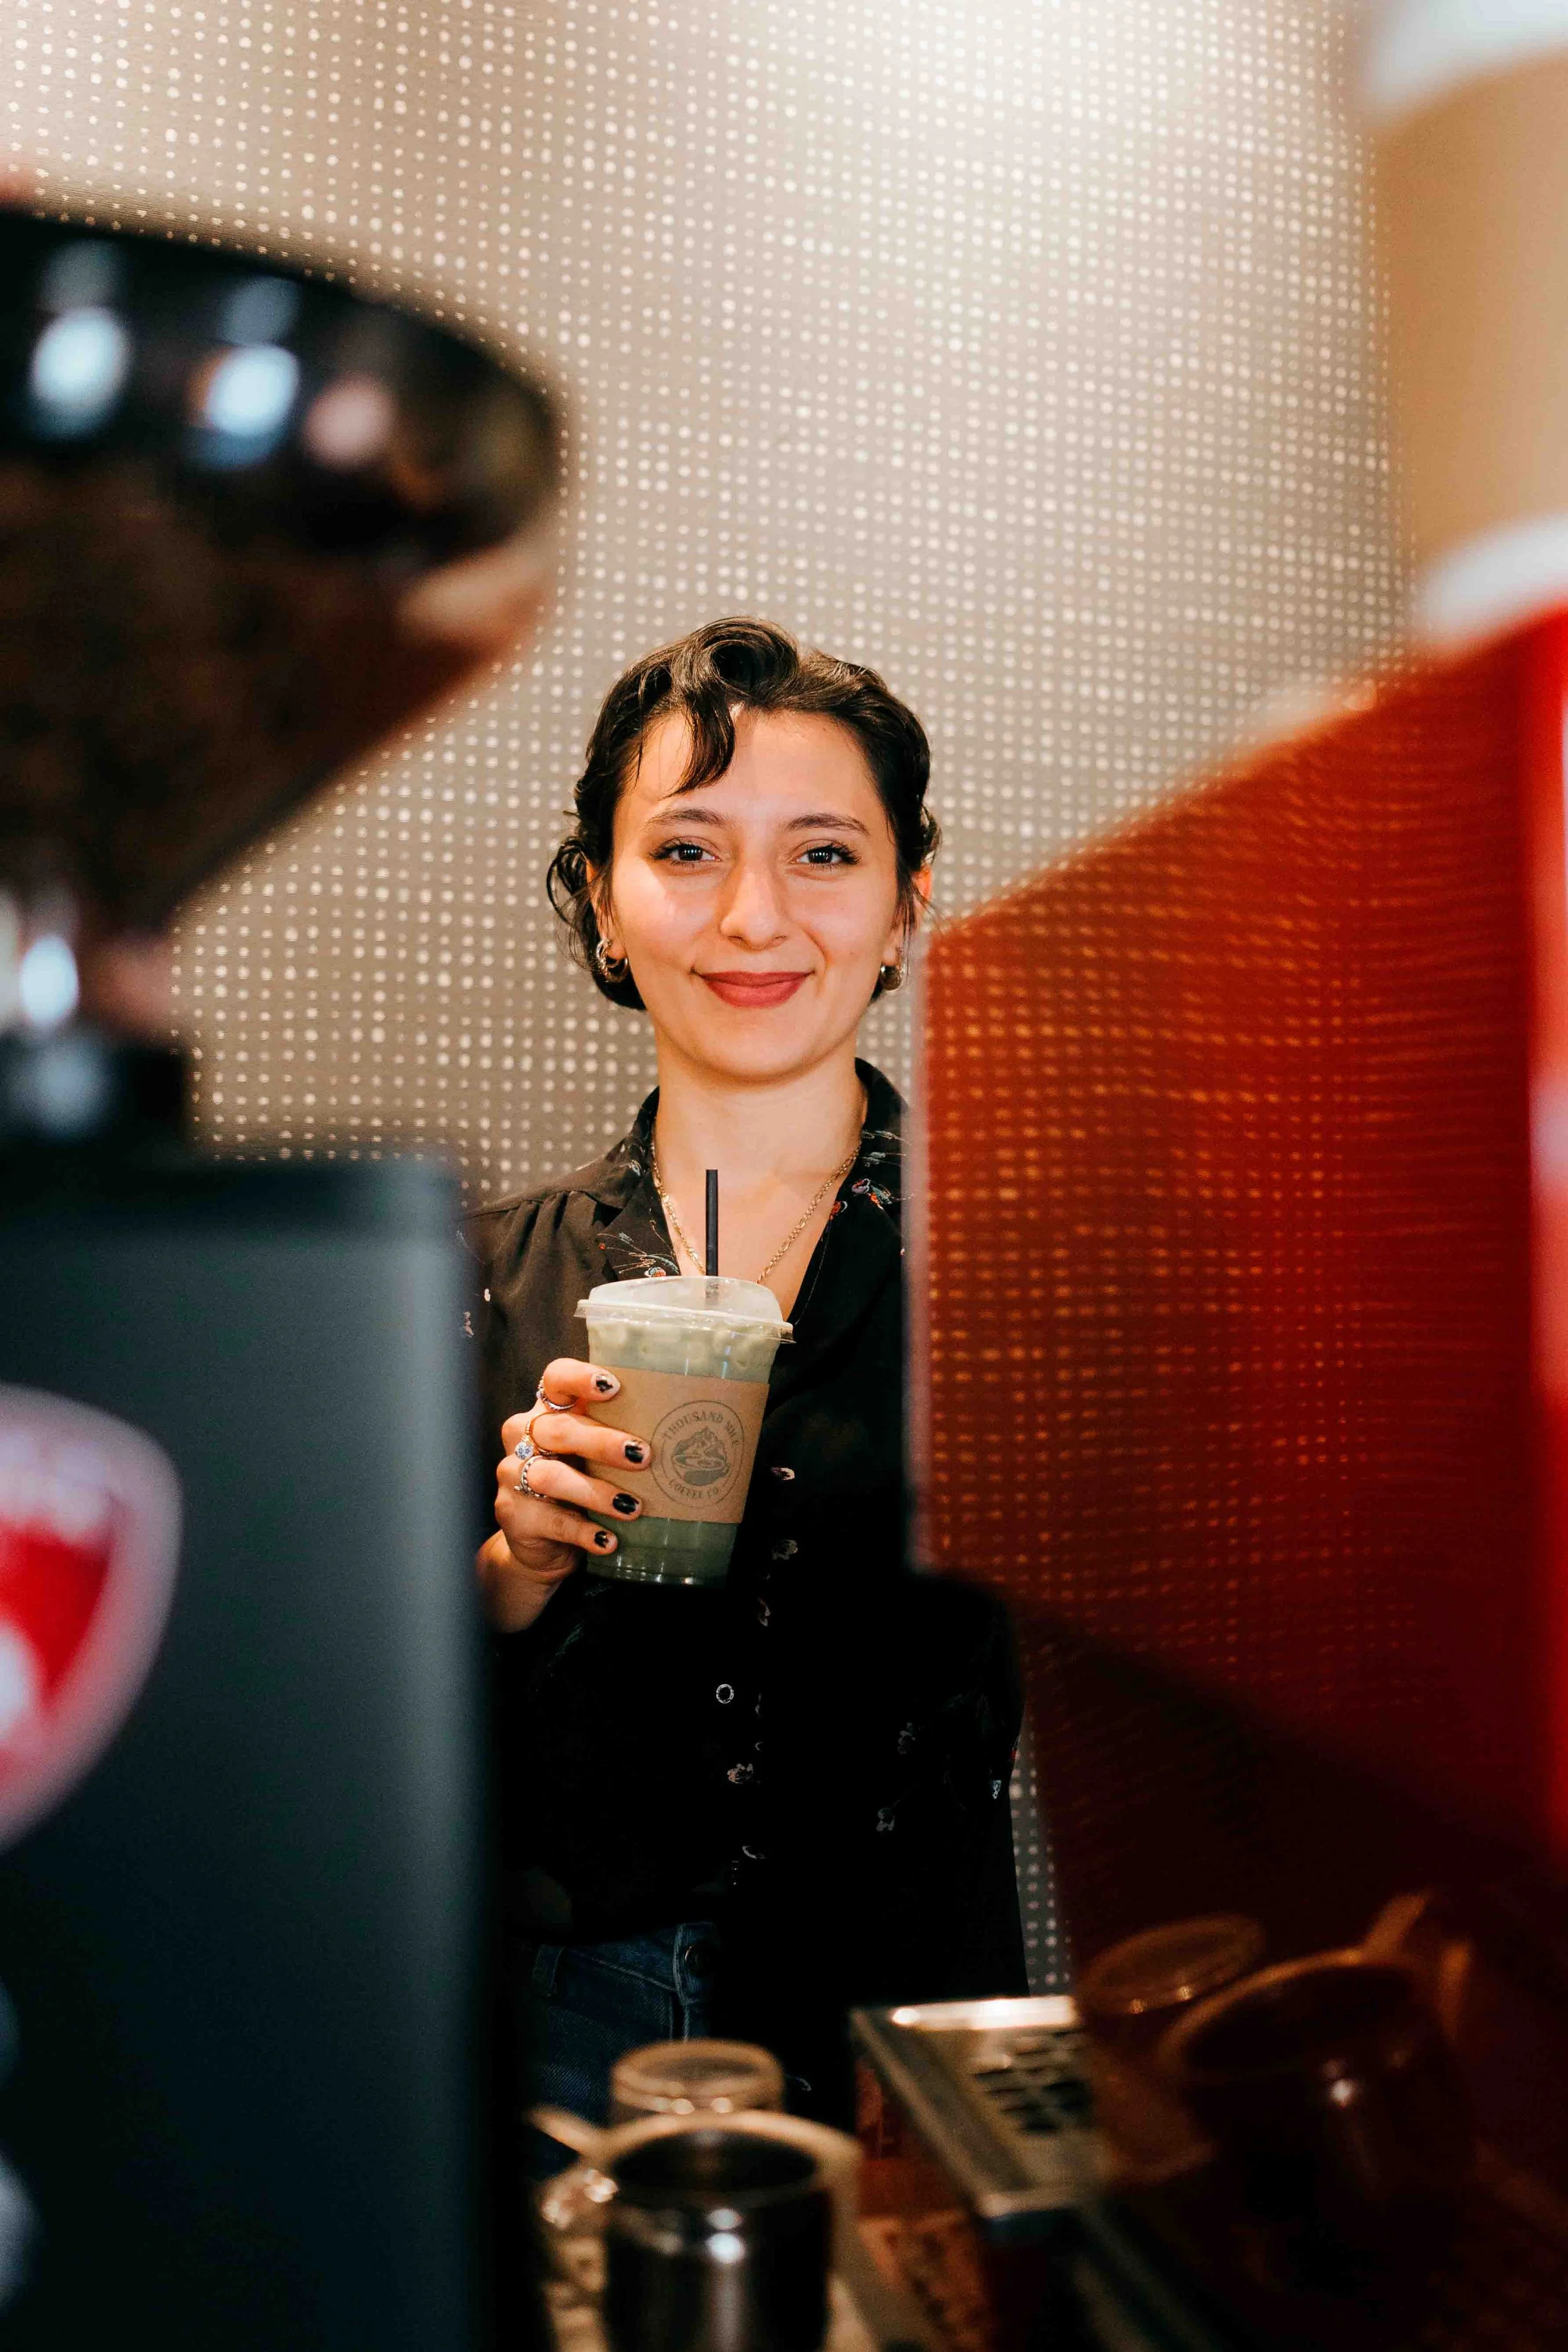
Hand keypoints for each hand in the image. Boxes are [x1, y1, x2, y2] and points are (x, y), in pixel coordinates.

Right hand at [477, 1358, 649, 1631]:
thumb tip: (687, 1439)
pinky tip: (609, 1540)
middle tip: (643, 1456)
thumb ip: (622, 1438)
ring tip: (632, 1507)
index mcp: (548, 1411)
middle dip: (602, 1442)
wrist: (543, 1541)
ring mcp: (513, 1476)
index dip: (580, 1378)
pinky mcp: (515, 1515)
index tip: (613, 1387)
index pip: (555, 1378)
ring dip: (595, 1491)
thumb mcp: (596, 1456)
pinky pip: (551, 1521)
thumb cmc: (581, 1483)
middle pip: (557, 1429)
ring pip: (549, 1477)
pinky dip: (584, 1532)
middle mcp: (523, 1436)